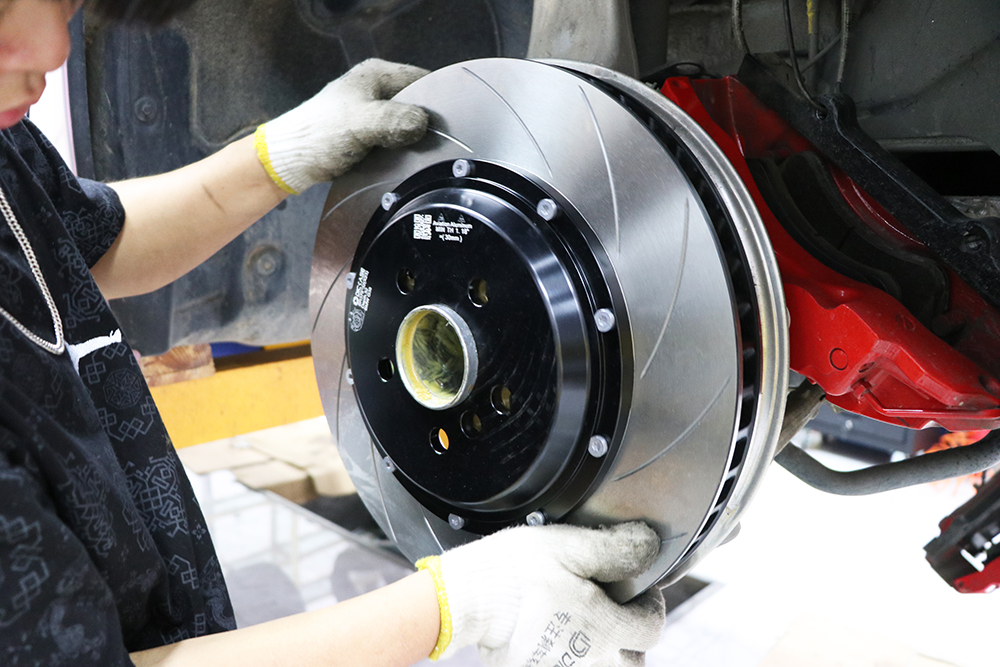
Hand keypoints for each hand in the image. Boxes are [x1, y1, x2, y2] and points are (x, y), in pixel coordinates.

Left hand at [254, 58, 428, 193]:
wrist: (290, 161)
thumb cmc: (320, 136)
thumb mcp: (361, 124)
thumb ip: (394, 120)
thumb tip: (423, 124)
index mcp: (377, 74)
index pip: (424, 80)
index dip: (438, 101)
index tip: (447, 125)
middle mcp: (378, 89)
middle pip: (419, 104)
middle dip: (426, 123)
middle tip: (433, 145)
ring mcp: (374, 112)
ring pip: (409, 124)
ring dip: (413, 140)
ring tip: (417, 155)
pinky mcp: (370, 133)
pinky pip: (397, 139)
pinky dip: (401, 150)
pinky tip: (402, 162)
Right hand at [417, 522, 664, 666]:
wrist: (465, 600)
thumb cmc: (514, 572)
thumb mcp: (570, 546)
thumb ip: (616, 549)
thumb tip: (650, 546)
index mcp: (606, 629)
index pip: (651, 628)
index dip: (649, 605)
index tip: (637, 591)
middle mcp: (591, 662)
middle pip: (632, 661)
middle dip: (630, 639)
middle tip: (613, 614)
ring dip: (603, 654)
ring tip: (586, 630)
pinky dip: (570, 660)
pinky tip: (557, 641)